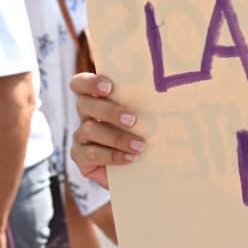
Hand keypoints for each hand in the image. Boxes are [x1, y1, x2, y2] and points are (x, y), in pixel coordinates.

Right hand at [70, 72, 145, 187]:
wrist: (144, 165)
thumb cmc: (147, 130)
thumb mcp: (147, 113)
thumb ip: (147, 100)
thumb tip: (167, 89)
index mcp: (97, 97)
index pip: (80, 83)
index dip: (90, 83)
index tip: (109, 86)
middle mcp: (85, 114)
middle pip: (84, 105)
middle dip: (109, 111)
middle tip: (133, 120)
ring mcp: (81, 136)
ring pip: (89, 130)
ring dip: (116, 138)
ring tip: (140, 145)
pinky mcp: (81, 157)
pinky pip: (91, 154)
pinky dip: (112, 156)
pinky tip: (130, 158)